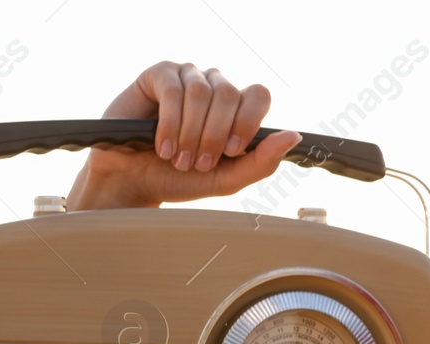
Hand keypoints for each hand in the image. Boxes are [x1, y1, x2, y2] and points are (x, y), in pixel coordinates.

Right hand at [67, 60, 302, 209]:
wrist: (135, 182)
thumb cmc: (180, 179)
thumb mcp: (226, 178)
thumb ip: (261, 161)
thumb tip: (294, 136)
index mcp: (234, 108)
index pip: (257, 94)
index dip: (248, 121)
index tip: (231, 151)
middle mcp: (214, 87)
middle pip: (230, 94)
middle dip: (215, 134)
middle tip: (199, 164)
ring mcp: (187, 77)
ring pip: (203, 91)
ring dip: (192, 132)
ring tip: (179, 159)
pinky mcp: (158, 75)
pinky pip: (174, 88)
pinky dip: (171, 122)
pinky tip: (163, 146)